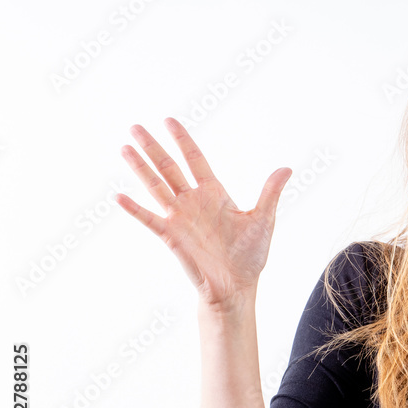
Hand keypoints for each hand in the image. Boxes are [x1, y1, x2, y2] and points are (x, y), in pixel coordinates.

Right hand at [114, 117, 291, 306]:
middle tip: (135, 126)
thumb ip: (270, 192)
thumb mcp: (263, 220)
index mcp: (214, 193)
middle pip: (169, 167)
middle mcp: (193, 201)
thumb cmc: (251, 255)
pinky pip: (149, 219)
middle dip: (152, 147)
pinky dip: (135, 209)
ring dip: (140, 169)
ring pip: (155, 187)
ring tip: (125, 148)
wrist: (237, 285)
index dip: (182, 140)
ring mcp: (180, 217)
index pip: (195, 159)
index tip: (168, 121)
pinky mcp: (171, 236)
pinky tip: (119, 196)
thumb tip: (287, 168)